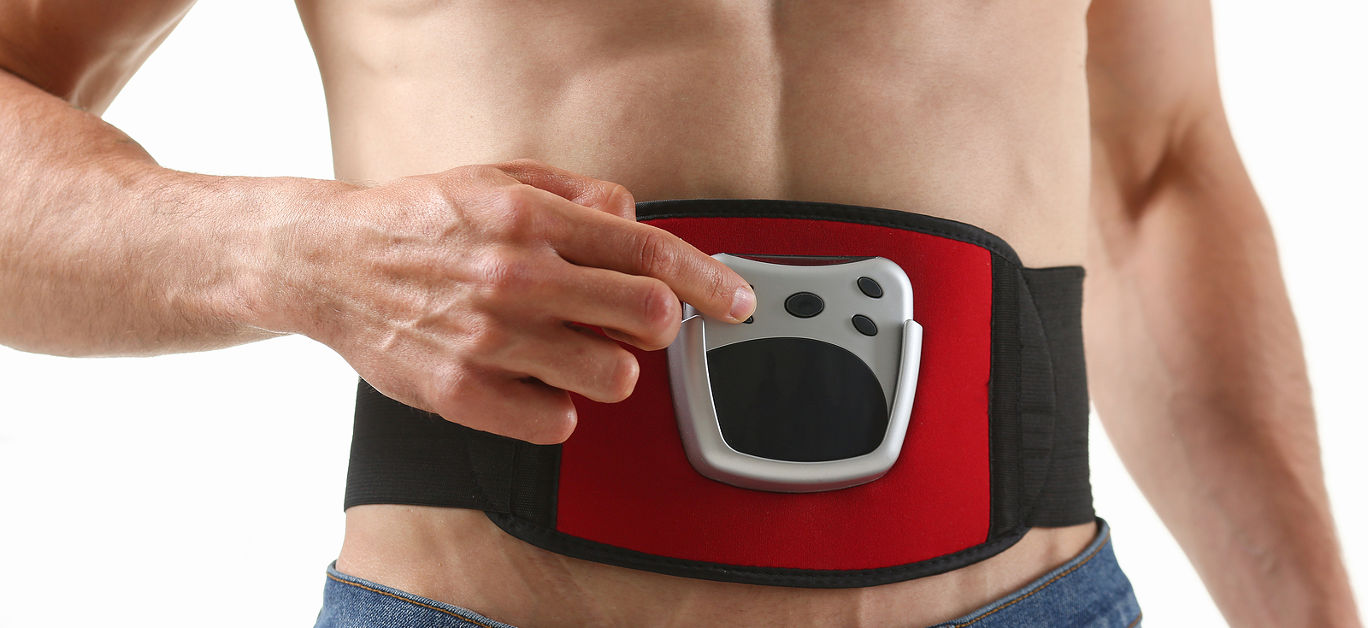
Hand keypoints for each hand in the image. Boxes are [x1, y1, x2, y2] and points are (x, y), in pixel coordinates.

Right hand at [279, 159, 755, 443]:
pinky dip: (556, 407)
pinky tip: (532, 381)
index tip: (738, 302)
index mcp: (531, 219)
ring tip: (569, 348)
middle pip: (647, 318)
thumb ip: (576, 194)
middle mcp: (516, 278)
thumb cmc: (420, 222)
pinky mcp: (463, 394)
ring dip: (607, 366)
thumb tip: (634, 219)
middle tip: (634, 321)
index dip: (708, 281)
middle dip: (657, 324)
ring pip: (612, 377)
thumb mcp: (498, 179)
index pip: (649, 252)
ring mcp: (489, 340)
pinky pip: (556, 422)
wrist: (330, 264)